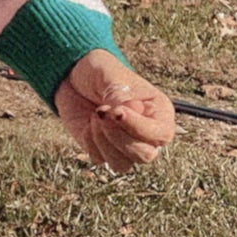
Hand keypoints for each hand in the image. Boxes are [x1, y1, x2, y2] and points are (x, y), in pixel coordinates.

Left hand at [54, 49, 175, 173]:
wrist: (73, 76)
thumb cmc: (100, 72)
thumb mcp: (110, 76)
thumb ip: (121, 95)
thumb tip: (134, 111)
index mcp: (159, 112)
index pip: (163, 133)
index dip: (140, 127)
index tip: (117, 111)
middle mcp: (147, 133)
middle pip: (145, 155)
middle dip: (119, 137)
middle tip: (101, 111)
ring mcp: (126, 145)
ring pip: (123, 164)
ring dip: (104, 141)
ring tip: (96, 115)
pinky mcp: (103, 151)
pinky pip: (100, 159)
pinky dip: (91, 142)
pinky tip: (88, 122)